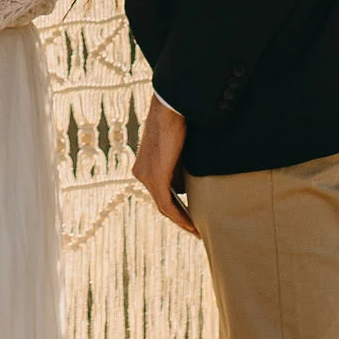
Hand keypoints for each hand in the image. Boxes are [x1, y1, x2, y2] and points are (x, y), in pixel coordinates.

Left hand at [133, 95, 195, 234]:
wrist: (170, 107)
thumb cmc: (177, 120)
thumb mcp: (178, 148)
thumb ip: (179, 167)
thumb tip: (187, 186)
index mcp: (144, 165)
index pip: (160, 192)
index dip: (176, 206)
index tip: (191, 215)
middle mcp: (140, 173)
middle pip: (162, 202)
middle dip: (180, 216)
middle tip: (196, 228)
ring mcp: (145, 177)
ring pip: (164, 207)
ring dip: (182, 220)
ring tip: (197, 230)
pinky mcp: (155, 178)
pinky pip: (167, 205)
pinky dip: (180, 217)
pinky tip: (192, 225)